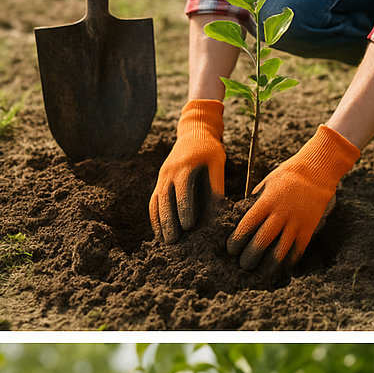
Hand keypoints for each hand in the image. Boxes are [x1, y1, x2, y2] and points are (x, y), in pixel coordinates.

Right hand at [150, 100, 225, 242]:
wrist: (194, 132)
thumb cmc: (209, 149)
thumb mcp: (217, 162)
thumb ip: (216, 183)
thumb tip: (219, 209)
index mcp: (184, 166)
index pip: (182, 191)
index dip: (184, 209)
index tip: (188, 226)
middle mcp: (169, 172)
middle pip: (165, 200)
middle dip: (168, 221)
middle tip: (173, 241)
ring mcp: (162, 177)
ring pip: (156, 202)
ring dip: (159, 222)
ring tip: (164, 240)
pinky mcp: (159, 181)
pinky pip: (153, 201)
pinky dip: (155, 217)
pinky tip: (159, 231)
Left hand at [227, 125, 358, 268]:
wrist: (317, 171)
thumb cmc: (286, 177)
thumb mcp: (265, 185)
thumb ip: (254, 204)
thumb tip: (240, 223)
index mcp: (267, 202)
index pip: (247, 226)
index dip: (237, 241)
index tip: (231, 250)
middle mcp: (282, 213)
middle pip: (262, 242)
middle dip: (250, 257)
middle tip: (243, 264)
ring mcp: (297, 222)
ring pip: (280, 251)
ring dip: (268, 265)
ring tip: (260, 273)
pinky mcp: (309, 228)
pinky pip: (297, 250)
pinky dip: (288, 261)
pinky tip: (280, 268)